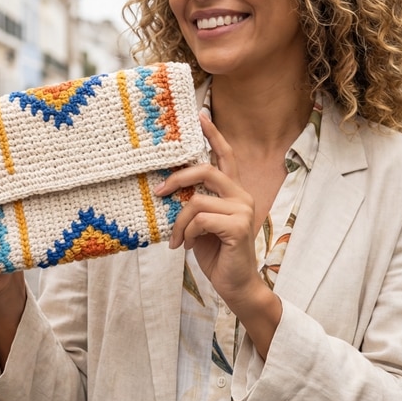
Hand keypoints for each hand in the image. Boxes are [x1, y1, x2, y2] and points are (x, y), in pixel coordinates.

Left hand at [154, 113, 264, 304]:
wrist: (236, 286)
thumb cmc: (217, 255)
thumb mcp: (201, 225)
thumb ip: (195, 204)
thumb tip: (168, 189)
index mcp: (234, 192)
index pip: (226, 156)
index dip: (214, 134)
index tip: (200, 114)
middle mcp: (242, 196)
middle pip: (206, 169)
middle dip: (178, 178)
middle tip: (159, 191)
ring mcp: (242, 210)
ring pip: (196, 201)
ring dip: (179, 223)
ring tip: (177, 241)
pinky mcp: (238, 226)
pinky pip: (200, 219)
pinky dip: (188, 234)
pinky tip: (188, 247)